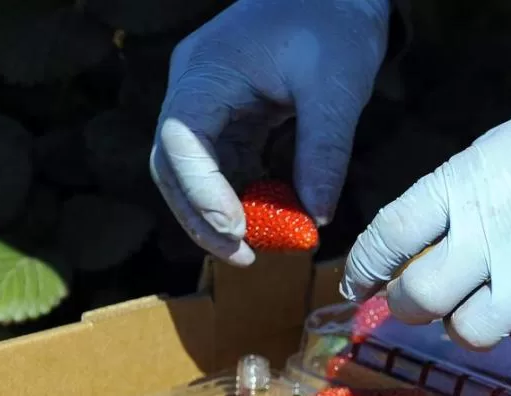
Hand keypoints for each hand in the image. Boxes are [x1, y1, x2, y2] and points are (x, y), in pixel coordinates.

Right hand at [150, 0, 390, 265]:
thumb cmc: (335, 23)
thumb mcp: (337, 88)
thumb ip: (323, 152)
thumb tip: (315, 216)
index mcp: (207, 72)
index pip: (181, 139)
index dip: (201, 191)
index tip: (235, 229)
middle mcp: (196, 89)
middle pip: (174, 165)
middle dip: (202, 217)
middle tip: (242, 257)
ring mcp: (209, 104)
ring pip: (194, 172)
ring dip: (220, 214)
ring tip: (256, 249)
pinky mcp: (232, 117)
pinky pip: (225, 166)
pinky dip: (242, 196)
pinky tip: (269, 220)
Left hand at [340, 100, 510, 351]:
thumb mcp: (488, 156)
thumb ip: (445, 202)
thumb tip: (405, 251)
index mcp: (460, 188)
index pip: (388, 236)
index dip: (364, 268)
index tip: (357, 285)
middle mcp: (487, 236)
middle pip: (419, 299)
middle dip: (407, 306)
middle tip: (415, 302)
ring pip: (468, 332)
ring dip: (468, 321)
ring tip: (490, 297)